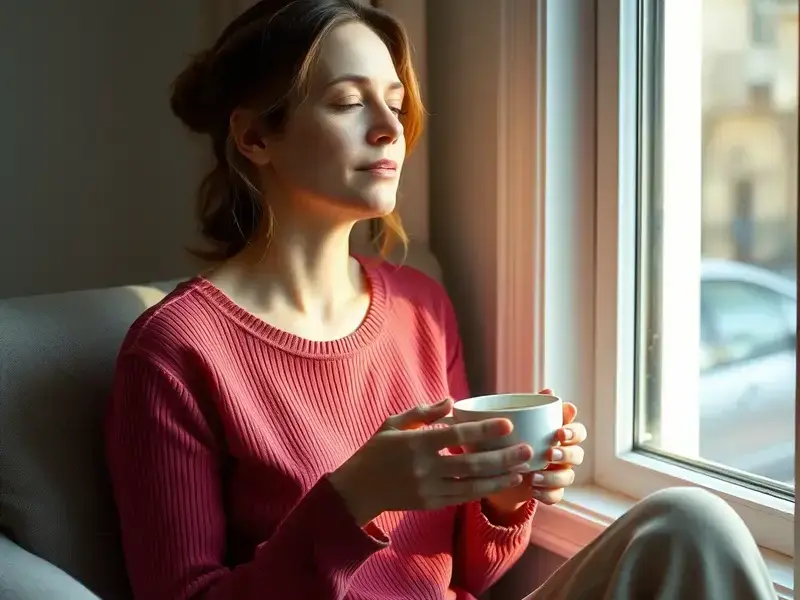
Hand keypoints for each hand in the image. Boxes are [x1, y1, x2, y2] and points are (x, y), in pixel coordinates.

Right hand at [329, 398, 533, 525]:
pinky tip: (499, 484)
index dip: (483, 430)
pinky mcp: (430, 504)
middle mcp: (424, 468)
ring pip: (471, 486)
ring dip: (499, 479)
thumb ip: (423, 413)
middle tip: (526, 450)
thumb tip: (451, 401)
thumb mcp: (393, 424)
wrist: (358, 490)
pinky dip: (482, 491)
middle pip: (471, 464)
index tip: (507, 425)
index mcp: (416, 443)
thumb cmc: (376, 450)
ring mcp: (428, 489)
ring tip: (520, 471)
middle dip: (502, 458)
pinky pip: (462, 498)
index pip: (455, 436)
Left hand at [483, 389, 586, 518]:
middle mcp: (564, 454)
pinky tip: (533, 491)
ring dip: (553, 477)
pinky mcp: (551, 491)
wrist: (497, 471)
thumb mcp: (518, 424)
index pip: (577, 431)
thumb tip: (550, 391)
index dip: (573, 431)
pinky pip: (557, 495)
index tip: (558, 432)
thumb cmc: (513, 440)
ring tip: (533, 477)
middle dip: (566, 454)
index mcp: (560, 435)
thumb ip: (535, 408)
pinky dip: (547, 494)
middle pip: (578, 454)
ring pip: (569, 476)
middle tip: (549, 454)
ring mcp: (559, 473)